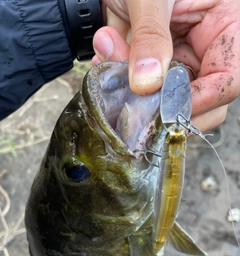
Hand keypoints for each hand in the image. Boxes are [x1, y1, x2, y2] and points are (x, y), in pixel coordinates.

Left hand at [93, 0, 239, 130]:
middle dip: (161, 101)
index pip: (229, 79)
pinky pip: (144, 86)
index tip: (165, 109)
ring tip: (108, 49)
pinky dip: (122, 76)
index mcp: (228, 24)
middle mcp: (209, 47)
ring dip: (133, 87)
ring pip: (168, 99)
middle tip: (131, 89)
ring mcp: (183, 57)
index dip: (202, 101)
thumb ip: (151, 34)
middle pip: (203, 102)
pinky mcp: (158, 62)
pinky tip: (106, 51)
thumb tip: (146, 83)